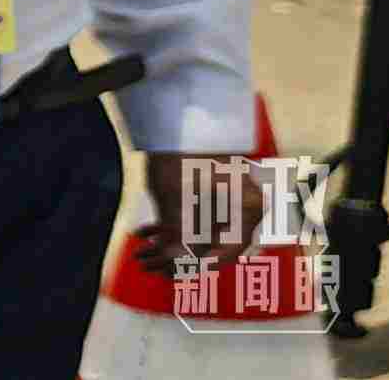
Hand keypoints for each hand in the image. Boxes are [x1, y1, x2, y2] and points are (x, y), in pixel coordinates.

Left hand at [137, 152, 266, 273]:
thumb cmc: (182, 152)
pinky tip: (144, 233)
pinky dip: (171, 225)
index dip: (194, 268)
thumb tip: (174, 265)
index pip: (225, 253)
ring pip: (199, 230)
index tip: (170, 276)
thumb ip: (177, 236)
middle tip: (146, 263)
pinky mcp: (213, 188)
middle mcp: (245, 205)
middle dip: (174, 255)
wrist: (180, 112)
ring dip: (168, 242)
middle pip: (209, 243)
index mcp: (248, 209)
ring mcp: (231, 196)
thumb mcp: (175, 198)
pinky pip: (195, 215)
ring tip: (140, 249)